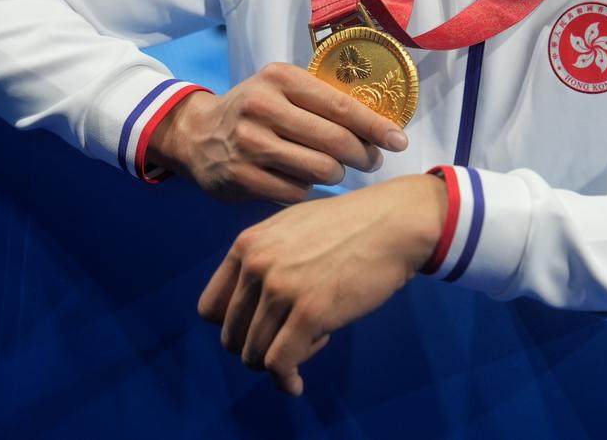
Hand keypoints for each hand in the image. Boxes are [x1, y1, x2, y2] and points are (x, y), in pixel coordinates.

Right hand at [146, 63, 408, 203]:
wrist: (197, 135)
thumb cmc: (256, 109)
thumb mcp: (282, 88)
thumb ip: (323, 99)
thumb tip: (380, 124)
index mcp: (280, 79)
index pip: (342, 105)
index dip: (375, 126)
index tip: (398, 140)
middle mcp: (263, 108)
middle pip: (335, 141)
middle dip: (363, 155)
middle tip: (372, 160)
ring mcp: (249, 144)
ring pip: (320, 170)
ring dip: (338, 174)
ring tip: (338, 170)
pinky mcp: (241, 177)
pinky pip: (296, 192)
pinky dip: (310, 190)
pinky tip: (307, 181)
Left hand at [198, 173, 447, 394]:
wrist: (395, 222)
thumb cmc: (352, 224)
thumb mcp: (292, 227)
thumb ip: (265, 257)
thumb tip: (250, 302)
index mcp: (247, 245)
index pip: (210, 308)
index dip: (234, 326)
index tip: (260, 330)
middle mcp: (257, 266)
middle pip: (231, 336)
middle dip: (257, 347)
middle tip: (291, 338)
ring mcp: (282, 289)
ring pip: (253, 354)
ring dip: (279, 360)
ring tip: (311, 341)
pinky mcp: (310, 312)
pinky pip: (280, 364)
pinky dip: (285, 380)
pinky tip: (297, 383)